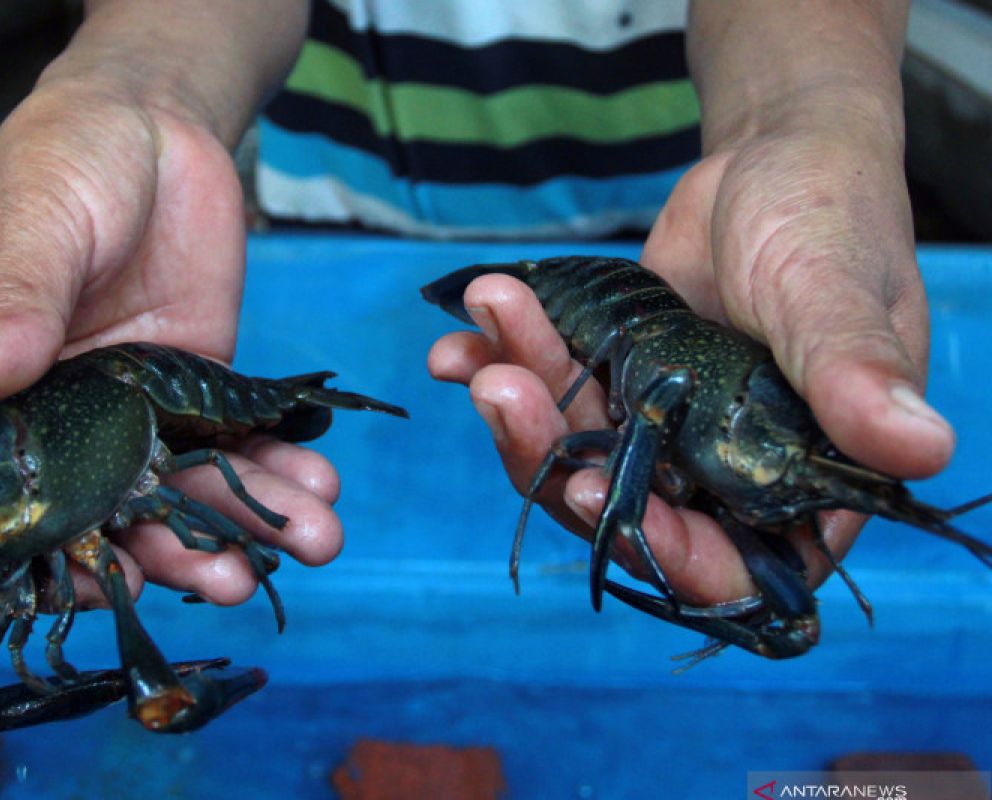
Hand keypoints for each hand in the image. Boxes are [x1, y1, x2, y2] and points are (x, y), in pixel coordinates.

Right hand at [0, 80, 340, 607]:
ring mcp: (140, 406)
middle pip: (114, 509)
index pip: (9, 491)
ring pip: (186, 484)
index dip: (52, 550)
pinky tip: (319, 490)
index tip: (110, 589)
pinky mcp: (204, 382)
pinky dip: (277, 466)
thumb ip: (12, 303)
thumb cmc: (67, 161)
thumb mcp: (36, 224)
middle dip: (176, 552)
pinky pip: (238, 437)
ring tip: (308, 542)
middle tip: (237, 582)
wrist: (153, 123)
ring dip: (246, 522)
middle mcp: (66, 413)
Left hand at [427, 118, 952, 605]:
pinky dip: (500, 367)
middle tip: (505, 390)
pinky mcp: (612, 383)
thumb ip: (856, 373)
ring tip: (491, 320)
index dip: (665, 549)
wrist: (770, 155)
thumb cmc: (830, 217)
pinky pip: (552, 395)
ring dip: (518, 400)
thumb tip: (921, 449)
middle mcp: (722, 471)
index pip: (736, 561)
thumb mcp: (834, 292)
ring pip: (574, 450)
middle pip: (627, 510)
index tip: (592, 493)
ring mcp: (660, 430)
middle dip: (554, 456)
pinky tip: (459, 341)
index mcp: (799, 479)